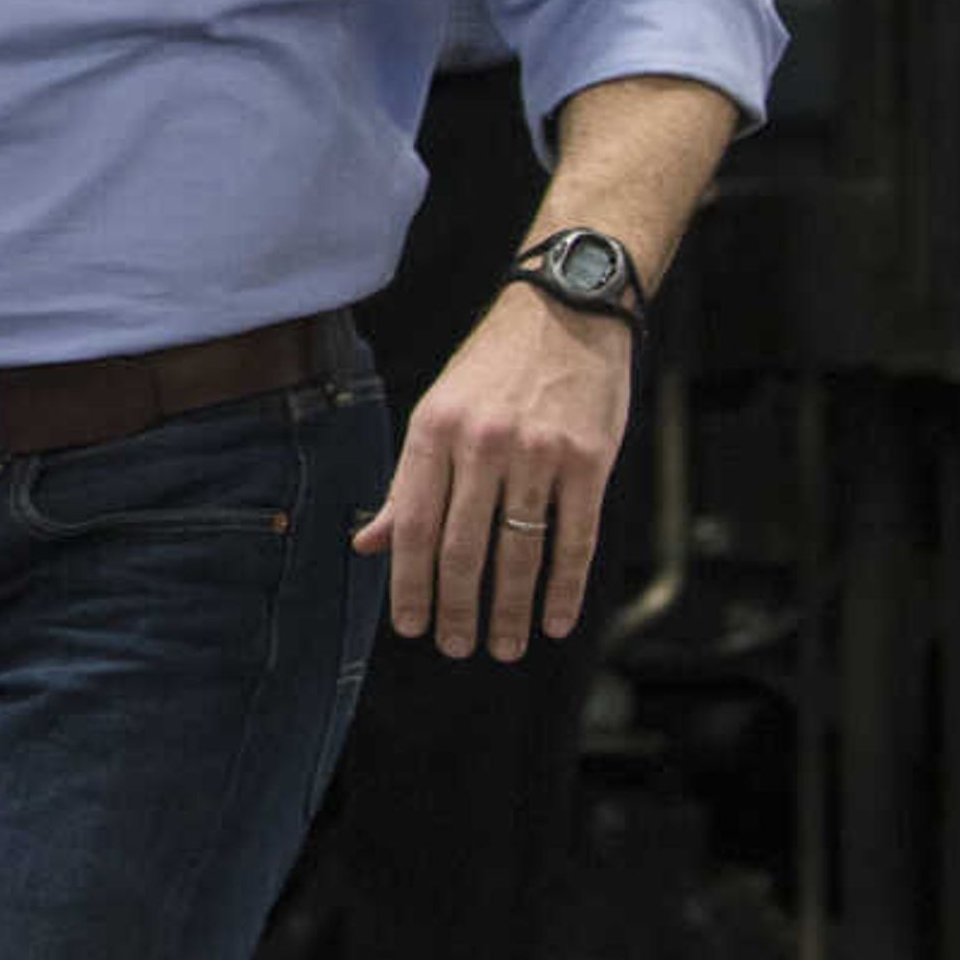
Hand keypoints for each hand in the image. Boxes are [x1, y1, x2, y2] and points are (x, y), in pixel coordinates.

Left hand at [352, 282, 633, 657]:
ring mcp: (538, 452)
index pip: (415, 525)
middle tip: (456, 648)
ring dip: (511, 609)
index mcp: (433, 430)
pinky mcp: (589, 459)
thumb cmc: (493, 369)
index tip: (411, 627)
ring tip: (505, 646)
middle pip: (464, 547)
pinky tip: (556, 619)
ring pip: (519, 552)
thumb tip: (370, 544)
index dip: (410, 584)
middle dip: (457, 608)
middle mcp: (482, 443)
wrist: (566, 312)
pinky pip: (575, 538)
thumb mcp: (437, 411)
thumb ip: (409, 482)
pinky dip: (564, 587)